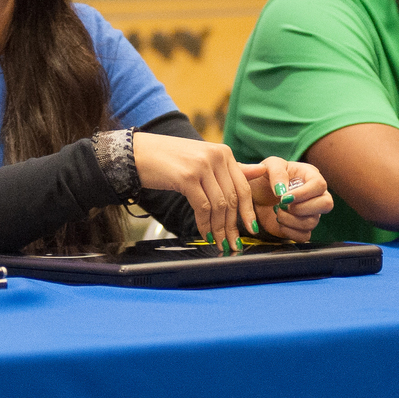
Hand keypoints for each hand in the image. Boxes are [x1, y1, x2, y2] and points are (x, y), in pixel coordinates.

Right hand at [132, 132, 256, 251]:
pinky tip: (204, 233)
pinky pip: (203, 207)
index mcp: (223, 153)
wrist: (137, 153)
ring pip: (219, 205)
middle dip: (233, 226)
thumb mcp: (202, 161)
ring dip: (219, 228)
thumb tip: (261, 171)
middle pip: (233, 199)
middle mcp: (216, 157)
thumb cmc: (169, 159)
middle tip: (232, 244)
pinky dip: (205, 224)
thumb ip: (230, 169)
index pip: (243, 186)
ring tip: (217, 242)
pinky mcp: (187, 177)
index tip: (251, 229)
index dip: (248, 211)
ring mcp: (202, 166)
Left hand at [240, 157, 334, 241]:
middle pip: (326, 204)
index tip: (283, 197)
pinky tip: (279, 222)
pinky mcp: (302, 228)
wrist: (256, 196)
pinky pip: (304, 236)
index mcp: (310, 176)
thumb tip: (283, 190)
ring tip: (276, 211)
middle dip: (301, 208)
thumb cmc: (265, 177)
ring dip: (290, 219)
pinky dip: (288, 231)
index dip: (303, 193)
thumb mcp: (269, 166)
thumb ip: (277, 172)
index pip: (320, 185)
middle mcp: (315, 195)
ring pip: (312, 222)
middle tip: (282, 204)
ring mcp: (311, 213)